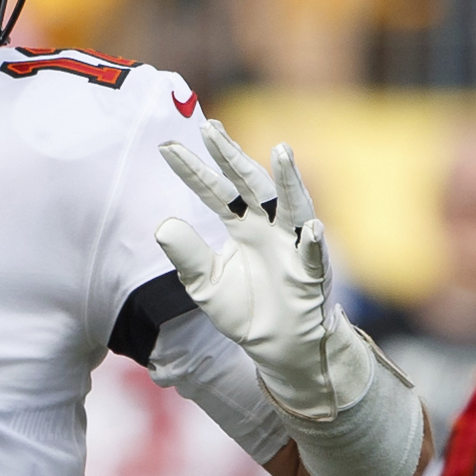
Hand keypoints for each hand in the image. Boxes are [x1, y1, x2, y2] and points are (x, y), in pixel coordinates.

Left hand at [154, 128, 380, 421]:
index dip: (193, 170)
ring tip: (282, 151)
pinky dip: (312, 240)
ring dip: (289, 180)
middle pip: (251, 184)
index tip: (166, 147)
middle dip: (232, 156)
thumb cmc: (245, 310)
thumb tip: (162, 225)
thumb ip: (187, 256)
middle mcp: (268, 226)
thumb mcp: (204, 285)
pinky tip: (309, 226)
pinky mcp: (312, 273)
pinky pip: (313, 254)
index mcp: (241, 225)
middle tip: (210, 128)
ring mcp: (293, 244)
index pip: (215, 191)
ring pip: (293, 205)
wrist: (279, 346)